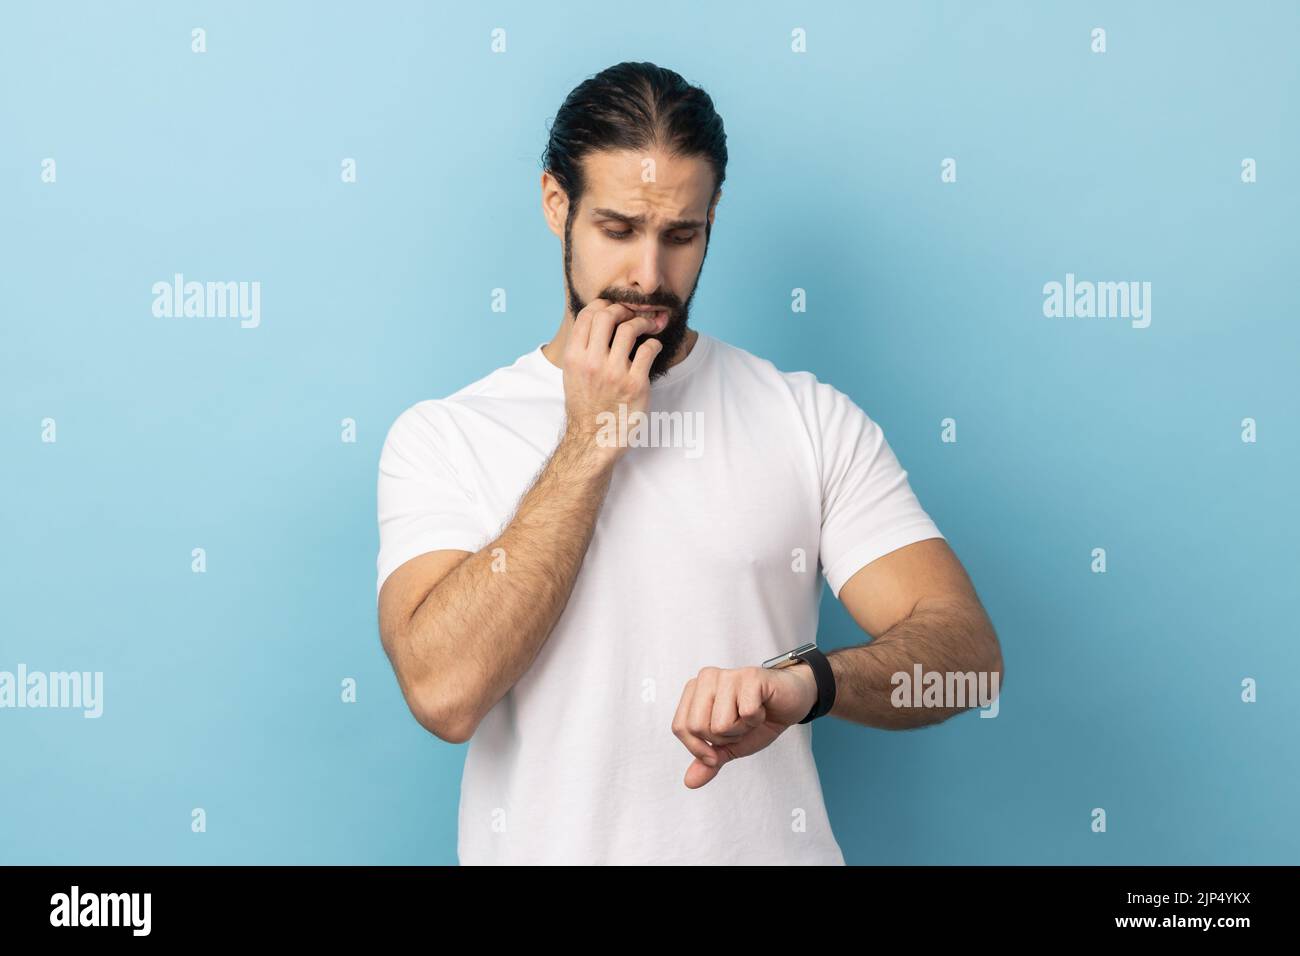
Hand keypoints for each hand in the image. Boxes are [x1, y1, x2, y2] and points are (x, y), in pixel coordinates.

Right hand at [561, 298, 662, 462]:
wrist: (594, 439)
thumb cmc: (585, 405)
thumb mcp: (572, 374)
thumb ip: (582, 348)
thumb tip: (597, 319)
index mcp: (574, 357)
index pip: (587, 315)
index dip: (603, 305)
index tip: (614, 308)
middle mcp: (592, 362)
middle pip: (607, 315)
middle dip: (623, 309)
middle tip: (632, 315)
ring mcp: (614, 373)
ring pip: (630, 329)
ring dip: (643, 322)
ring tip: (648, 326)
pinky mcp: (635, 384)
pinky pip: (648, 349)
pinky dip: (654, 343)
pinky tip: (653, 347)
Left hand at [671, 663, 818, 788]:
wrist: (790, 703)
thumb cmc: (757, 719)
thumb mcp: (730, 745)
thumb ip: (709, 760)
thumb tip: (689, 782)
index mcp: (695, 690)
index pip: (680, 727)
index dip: (699, 748)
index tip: (719, 748)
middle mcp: (706, 677)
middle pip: (697, 727)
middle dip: (723, 738)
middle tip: (740, 725)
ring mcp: (728, 675)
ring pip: (720, 724)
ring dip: (741, 729)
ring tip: (751, 715)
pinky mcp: (750, 676)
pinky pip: (746, 714)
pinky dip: (756, 720)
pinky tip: (763, 708)